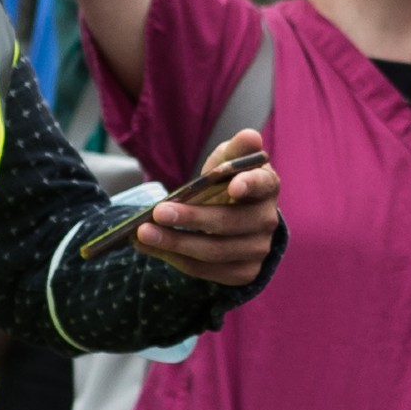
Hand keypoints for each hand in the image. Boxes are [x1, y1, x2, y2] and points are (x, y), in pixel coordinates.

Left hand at [134, 131, 279, 285]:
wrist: (230, 218)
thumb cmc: (226, 184)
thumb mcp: (228, 162)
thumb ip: (235, 149)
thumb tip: (250, 136)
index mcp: (266, 187)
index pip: (263, 184)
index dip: (250, 185)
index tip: (233, 185)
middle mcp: (267, 221)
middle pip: (229, 223)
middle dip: (191, 219)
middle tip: (158, 212)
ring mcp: (257, 250)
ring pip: (213, 252)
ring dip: (175, 243)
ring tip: (143, 233)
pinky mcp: (243, 273)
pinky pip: (205, 271)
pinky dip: (175, 259)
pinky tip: (152, 247)